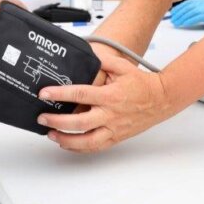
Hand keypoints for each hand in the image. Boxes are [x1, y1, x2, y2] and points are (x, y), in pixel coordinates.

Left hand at [37, 54, 173, 151]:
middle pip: (79, 122)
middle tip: (42, 117)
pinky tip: (67, 144)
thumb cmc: (142, 83)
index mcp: (110, 95)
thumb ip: (103, 61)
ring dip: (66, 139)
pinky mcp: (116, 138)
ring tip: (51, 134)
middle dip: (57, 121)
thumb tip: (86, 55)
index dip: (60, 94)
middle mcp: (110, 114)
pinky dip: (79, 148)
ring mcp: (113, 128)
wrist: (161, 100)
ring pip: (86, 141)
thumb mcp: (123, 67)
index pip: (80, 95)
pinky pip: (95, 147)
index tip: (45, 93)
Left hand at [169, 0, 203, 28]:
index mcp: (203, 1)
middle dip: (179, 13)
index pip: (188, 3)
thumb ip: (196, 12)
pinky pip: (195, 17)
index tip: (173, 13)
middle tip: (172, 19)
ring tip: (176, 23)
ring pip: (190, 12)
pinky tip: (183, 24)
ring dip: (182, 18)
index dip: (179, 8)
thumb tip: (183, 16)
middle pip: (188, 7)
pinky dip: (188, 21)